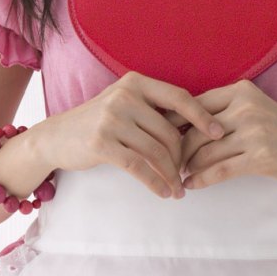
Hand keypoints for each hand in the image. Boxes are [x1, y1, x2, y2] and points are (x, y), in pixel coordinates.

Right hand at [42, 71, 224, 198]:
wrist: (56, 137)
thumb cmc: (99, 122)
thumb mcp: (125, 103)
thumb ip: (154, 109)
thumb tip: (198, 126)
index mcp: (136, 83)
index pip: (179, 97)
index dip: (202, 116)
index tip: (220, 133)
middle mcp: (124, 96)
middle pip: (169, 132)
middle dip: (182, 157)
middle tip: (188, 174)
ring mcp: (111, 119)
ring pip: (156, 151)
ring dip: (171, 175)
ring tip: (178, 188)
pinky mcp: (101, 143)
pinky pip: (138, 167)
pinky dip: (155, 182)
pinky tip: (163, 192)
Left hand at [166, 79, 276, 188]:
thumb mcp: (253, 108)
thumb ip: (222, 112)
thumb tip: (178, 125)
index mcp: (240, 91)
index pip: (193, 105)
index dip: (172, 124)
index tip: (159, 139)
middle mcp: (245, 108)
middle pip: (195, 130)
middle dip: (177, 150)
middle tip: (167, 163)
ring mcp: (254, 132)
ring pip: (204, 152)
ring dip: (187, 167)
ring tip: (178, 175)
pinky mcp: (260, 157)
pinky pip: (219, 170)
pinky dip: (200, 180)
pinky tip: (191, 185)